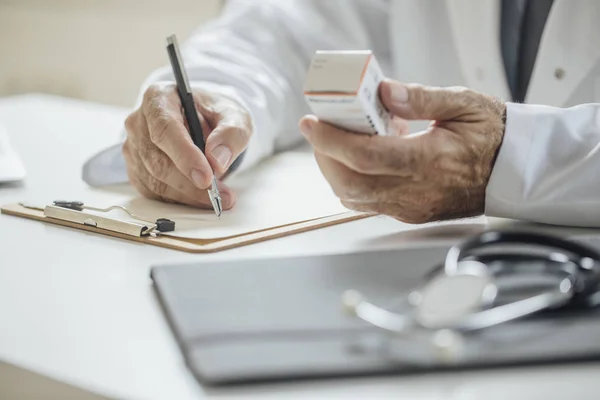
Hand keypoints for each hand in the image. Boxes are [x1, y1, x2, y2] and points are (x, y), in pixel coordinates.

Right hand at [123, 83, 251, 207]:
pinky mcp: (136, 169)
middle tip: (221, 195)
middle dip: (191, 184)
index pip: (165, 129)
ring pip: (155, 181)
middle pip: (157, 161)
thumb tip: (217, 159)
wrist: (204, 122)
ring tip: (219, 197)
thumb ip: (231, 132)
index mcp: (159, 99)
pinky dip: (179, 199)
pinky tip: (200, 197)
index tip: (207, 177)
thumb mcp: (233, 115)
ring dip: (188, 195)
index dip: (185, 156)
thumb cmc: (214, 114)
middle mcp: (138, 122)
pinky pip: (154, 192)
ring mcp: (133, 147)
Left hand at [299, 79, 505, 223]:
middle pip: (350, 182)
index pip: (364, 156)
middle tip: (318, 132)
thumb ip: (420, 99)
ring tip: (337, 142)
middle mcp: (416, 191)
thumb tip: (383, 92)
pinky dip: (352, 182)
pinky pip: (368, 203)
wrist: (513, 171)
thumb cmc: (492, 137)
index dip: (330, 140)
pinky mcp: (410, 213)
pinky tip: (359, 160)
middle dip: (324, 156)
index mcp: (429, 161)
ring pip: (354, 197)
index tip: (311, 124)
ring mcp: (411, 207)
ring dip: (335, 170)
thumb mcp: (464, 104)